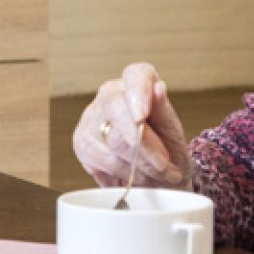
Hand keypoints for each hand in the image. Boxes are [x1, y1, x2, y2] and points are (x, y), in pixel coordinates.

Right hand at [72, 62, 191, 189]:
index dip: (137, 93)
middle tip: (165, 167)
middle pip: (119, 114)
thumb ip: (163, 112)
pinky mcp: (81, 144)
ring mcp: (90, 120)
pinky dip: (125, 176)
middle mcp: (108, 96)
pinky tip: (137, 176)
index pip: (135, 76)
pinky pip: (104, 163)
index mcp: (136, 82)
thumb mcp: (173, 131)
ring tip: (157, 175)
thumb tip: (158, 89)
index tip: (141, 117)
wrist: (155, 176)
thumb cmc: (166, 149)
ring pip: (112, 145)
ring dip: (139, 168)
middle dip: (146, 148)